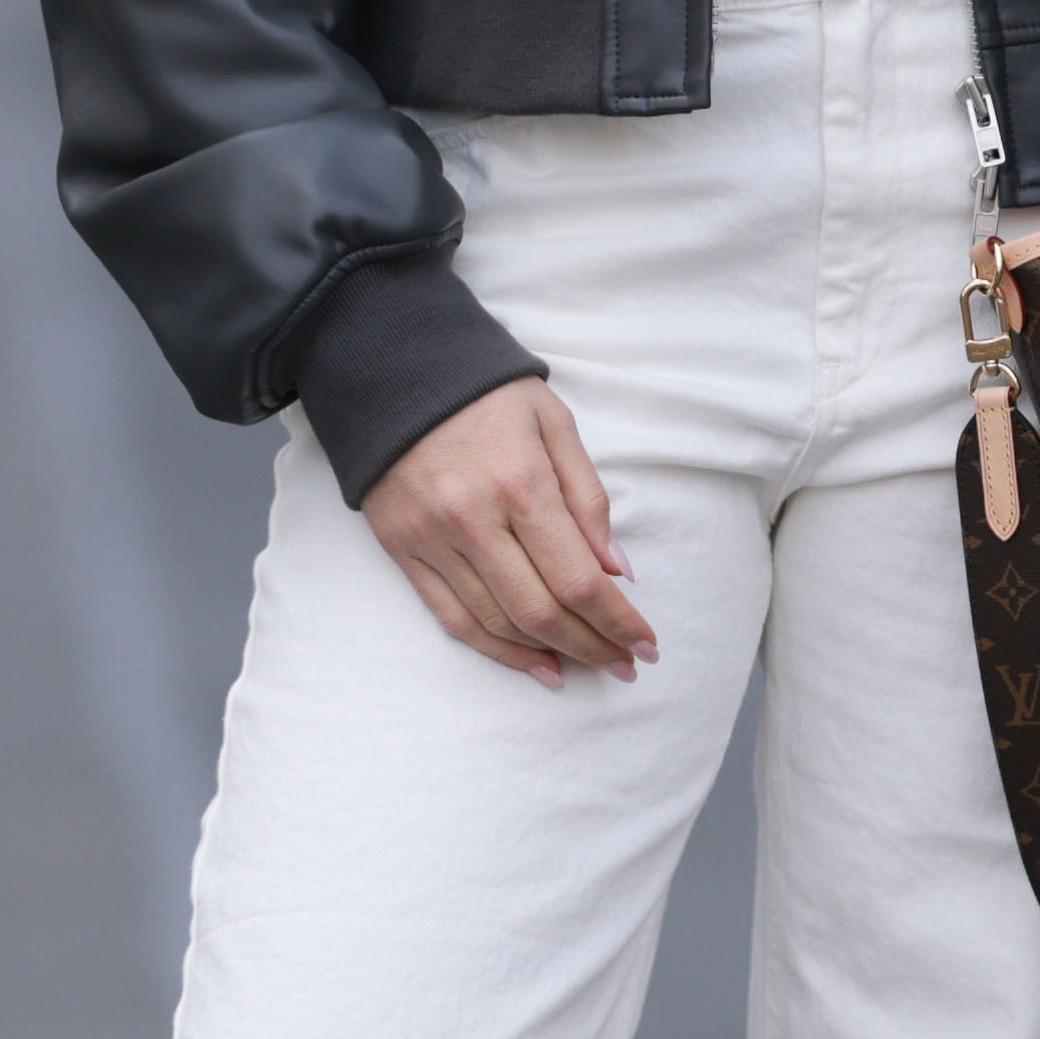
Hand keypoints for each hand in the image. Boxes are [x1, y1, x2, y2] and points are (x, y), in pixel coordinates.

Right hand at [360, 381, 654, 681]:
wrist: (394, 373)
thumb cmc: (487, 396)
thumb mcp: (554, 424)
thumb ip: (588, 498)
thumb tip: (617, 570)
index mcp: (520, 483)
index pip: (579, 579)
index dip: (618, 621)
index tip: (646, 644)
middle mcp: (473, 520)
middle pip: (541, 611)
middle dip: (592, 647)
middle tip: (624, 664)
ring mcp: (432, 540)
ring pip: (499, 622)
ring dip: (551, 654)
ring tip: (588, 665)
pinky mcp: (402, 551)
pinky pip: (452, 619)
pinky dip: (497, 650)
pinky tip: (535, 664)